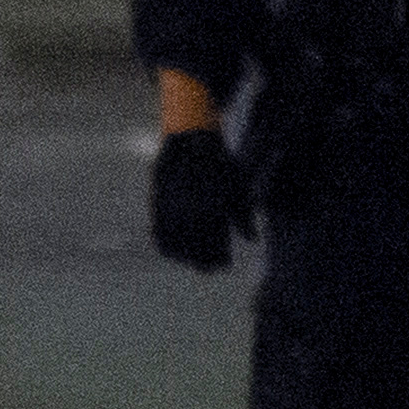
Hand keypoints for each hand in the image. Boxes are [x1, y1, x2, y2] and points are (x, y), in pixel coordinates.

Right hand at [148, 125, 245, 269]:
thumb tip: (251, 239)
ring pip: (176, 249)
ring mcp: (170, 213)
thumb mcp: (239, 188)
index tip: (224, 264)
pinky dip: (168, 246)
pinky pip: (160, 237)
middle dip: (204, 263)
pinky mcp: (156, 208)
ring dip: (186, 257)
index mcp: (211, 214)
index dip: (220, 262)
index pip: (214, 251)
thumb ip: (244, 217)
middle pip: (195, 255)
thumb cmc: (220, 164)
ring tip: (194, 258)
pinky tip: (177, 248)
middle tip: (211, 267)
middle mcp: (188, 216)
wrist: (191, 141)